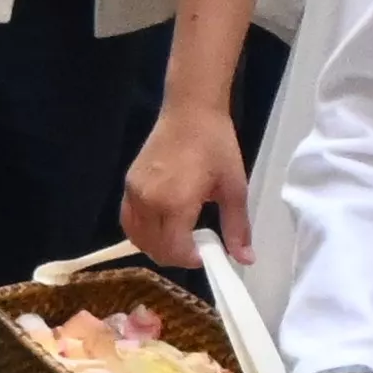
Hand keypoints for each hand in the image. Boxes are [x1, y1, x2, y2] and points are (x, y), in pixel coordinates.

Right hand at [124, 98, 248, 269]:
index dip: (189, 260)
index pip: (174, 249)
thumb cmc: (216, 146)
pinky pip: (129, 220)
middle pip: (153, 248)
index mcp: (175, 203)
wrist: (190, 112)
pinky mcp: (128, 185)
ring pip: (137, 237)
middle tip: (194, 249)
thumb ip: (237, 227)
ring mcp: (133, 193)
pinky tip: (162, 226)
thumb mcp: (234, 188)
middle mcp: (148, 201)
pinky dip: (142, 232)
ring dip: (156, 246)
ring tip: (178, 239)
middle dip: (175, 256)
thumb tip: (245, 259)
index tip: (205, 255)